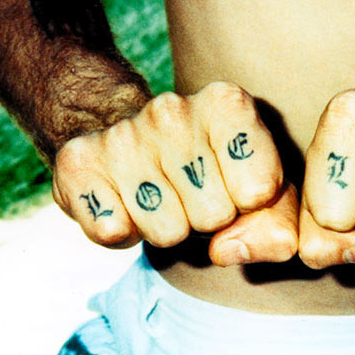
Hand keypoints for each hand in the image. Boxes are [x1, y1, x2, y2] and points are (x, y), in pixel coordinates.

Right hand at [52, 81, 296, 261]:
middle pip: (214, 217)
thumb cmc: (206, 169)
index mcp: (226, 103)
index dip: (247, 204)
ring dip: (163, 227)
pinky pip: (113, 232)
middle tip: (187, 193)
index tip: (230, 184)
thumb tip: (229, 251)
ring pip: (166, 233)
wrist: (120, 135)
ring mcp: (121, 135)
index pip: (259, 192)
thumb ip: (277, 225)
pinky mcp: (77, 163)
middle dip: (205, 220)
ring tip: (156, 195)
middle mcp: (171, 110)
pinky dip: (121, 231)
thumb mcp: (260, 188)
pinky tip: (121, 200)